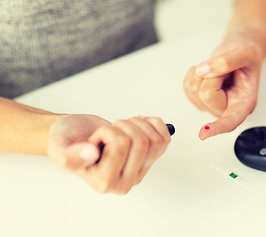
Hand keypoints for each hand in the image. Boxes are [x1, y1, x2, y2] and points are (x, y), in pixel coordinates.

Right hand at [47, 114, 170, 193]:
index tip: (95, 138)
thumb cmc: (66, 141)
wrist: (76, 135)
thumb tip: (91, 153)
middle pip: (141, 142)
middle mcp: (125, 182)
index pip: (121, 145)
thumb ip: (70, 156)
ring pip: (154, 139)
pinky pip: (165, 139)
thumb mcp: (59, 148)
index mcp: (105, 183)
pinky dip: (153, 124)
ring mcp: (140, 171)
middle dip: (123, 126)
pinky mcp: (149, 159)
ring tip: (119, 128)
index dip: (107, 132)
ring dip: (136, 124)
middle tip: (109, 130)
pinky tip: (137, 124)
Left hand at [183, 38, 262, 139]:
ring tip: (219, 71)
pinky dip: (195, 73)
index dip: (217, 127)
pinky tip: (209, 72)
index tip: (204, 134)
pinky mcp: (199, 100)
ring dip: (203, 73)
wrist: (240, 54)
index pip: (230, 121)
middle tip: (226, 70)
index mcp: (244, 103)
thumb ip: (227, 61)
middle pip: (206, 94)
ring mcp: (211, 106)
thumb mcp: (246, 52)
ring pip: (194, 90)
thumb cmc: (247, 57)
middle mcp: (227, 109)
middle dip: (212, 75)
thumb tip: (204, 71)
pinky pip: (186, 86)